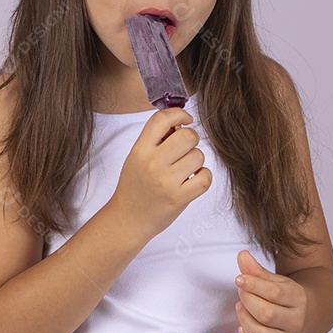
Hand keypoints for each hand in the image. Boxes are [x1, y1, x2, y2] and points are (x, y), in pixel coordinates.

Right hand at [107, 108, 211, 243]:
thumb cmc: (135, 186)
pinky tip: (193, 180)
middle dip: (191, 140)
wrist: (128, 218)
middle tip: (184, 150)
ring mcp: (166, 182)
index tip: (185, 119)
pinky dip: (203, 177)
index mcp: (140, 150)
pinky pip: (205, 177)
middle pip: (188, 136)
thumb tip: (181, 122)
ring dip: (196, 161)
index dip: (179, 113)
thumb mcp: (136, 158)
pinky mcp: (179, 198)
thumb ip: (156, 140)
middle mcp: (152, 163)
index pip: (162, 119)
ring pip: (199, 156)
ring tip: (184, 170)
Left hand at [233, 250, 306, 332]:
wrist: (303, 314)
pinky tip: (242, 330)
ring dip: (245, 321)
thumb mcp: (274, 280)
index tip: (239, 279)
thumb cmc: (283, 295)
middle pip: (267, 315)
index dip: (253, 284)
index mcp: (297, 298)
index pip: (275, 293)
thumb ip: (256, 270)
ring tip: (240, 309)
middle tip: (241, 294)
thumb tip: (242, 255)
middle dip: (247, 302)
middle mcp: (295, 321)